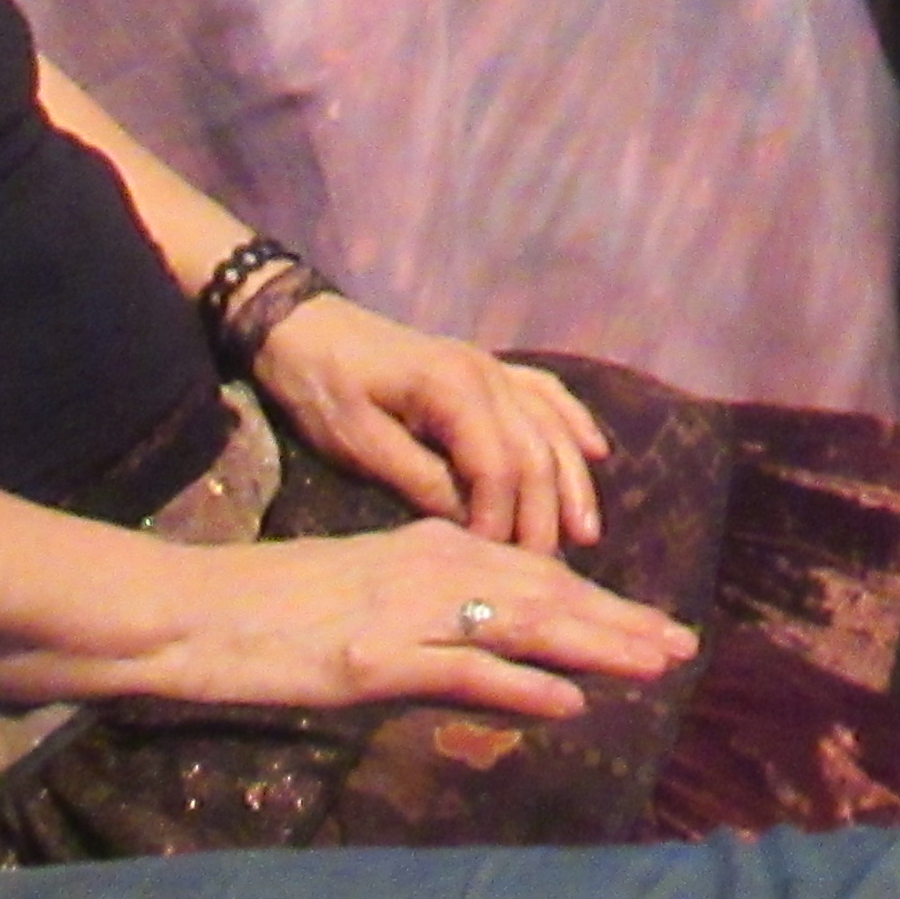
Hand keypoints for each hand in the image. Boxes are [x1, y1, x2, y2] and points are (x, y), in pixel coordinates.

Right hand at [142, 522, 691, 722]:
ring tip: (654, 664)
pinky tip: (569, 702)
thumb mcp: (367, 593)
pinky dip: (522, 685)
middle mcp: (431, 567)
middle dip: (620, 622)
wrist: (192, 610)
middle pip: (547, 594)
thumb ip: (435, 612)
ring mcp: (407, 613)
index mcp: (431, 546)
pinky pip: (465, 672)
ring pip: (523, 624)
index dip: (601, 603)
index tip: (653, 626)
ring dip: (596, 646)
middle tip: (683, 645)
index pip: (537, 574)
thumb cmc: (270, 608)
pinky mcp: (376, 660)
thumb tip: (497, 646)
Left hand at [248, 295, 604, 553]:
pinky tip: (597, 451)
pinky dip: (574, 422)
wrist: (303, 326)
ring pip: (551, 427)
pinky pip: (547, 393)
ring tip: (586, 534)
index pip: (498, 466)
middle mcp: (488, 374)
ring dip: (572, 481)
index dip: (502, 520)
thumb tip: (470, 527)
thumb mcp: (359, 443)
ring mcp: (493, 368)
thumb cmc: (322, 387)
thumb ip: (419, 480)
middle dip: (546, 514)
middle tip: (546, 572)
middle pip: (536, 452)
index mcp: (452, 389)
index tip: (495, 567)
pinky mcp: (488, 368)